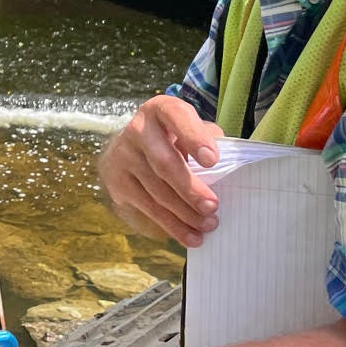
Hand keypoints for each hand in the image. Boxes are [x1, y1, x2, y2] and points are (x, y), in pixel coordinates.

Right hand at [100, 93, 223, 247]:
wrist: (127, 147)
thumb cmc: (171, 138)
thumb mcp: (189, 128)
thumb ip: (207, 138)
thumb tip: (227, 163)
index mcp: (160, 110)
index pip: (177, 117)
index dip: (195, 138)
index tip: (212, 161)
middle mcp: (138, 130)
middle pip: (164, 162)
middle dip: (190, 188)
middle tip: (213, 207)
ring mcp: (124, 157)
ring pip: (157, 191)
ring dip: (185, 213)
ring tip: (208, 225)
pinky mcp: (118, 183)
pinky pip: (149, 208)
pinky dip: (172, 226)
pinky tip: (191, 236)